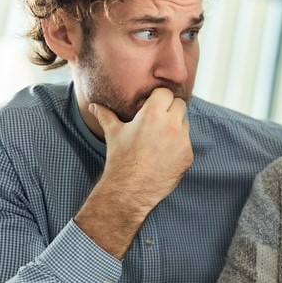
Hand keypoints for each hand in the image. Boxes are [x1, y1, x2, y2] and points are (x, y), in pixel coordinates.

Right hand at [92, 87, 192, 208]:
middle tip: (158, 120)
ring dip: (176, 126)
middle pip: (179, 104)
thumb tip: (93, 106)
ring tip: (159, 138)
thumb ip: (106, 116)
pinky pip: (187, 143)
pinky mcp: (188, 155)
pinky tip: (164, 154)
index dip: (159, 98)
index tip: (152, 105)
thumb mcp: (113, 134)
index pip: (165, 92)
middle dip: (170, 109)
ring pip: (185, 123)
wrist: (130, 190)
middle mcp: (171, 124)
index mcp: (153, 114)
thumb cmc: (120, 160)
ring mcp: (182, 140)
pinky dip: (179, 145)